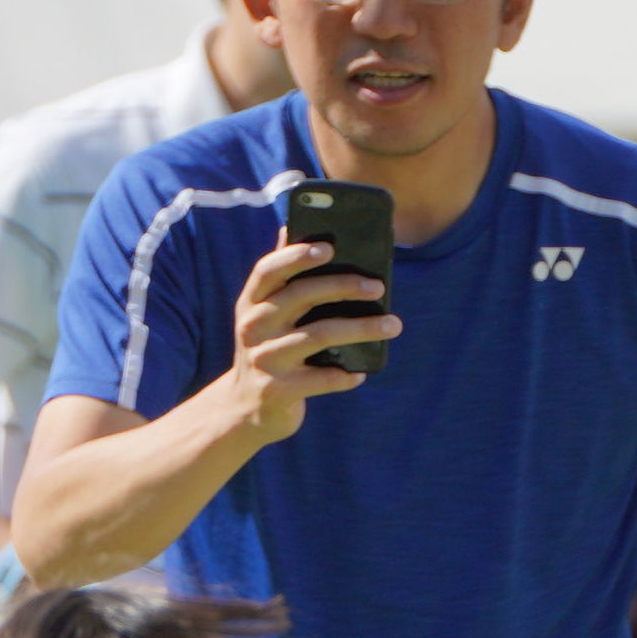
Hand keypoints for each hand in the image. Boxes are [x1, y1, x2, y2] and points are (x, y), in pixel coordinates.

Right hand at [222, 237, 397, 442]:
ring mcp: (264, 359)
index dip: (296, 255)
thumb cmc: (268, 350)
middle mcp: (253, 327)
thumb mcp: (266, 315)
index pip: (268, 269)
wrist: (243, 409)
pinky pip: (321, 379)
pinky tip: (362, 372)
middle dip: (343, 287)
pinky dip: (345, 376)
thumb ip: (282, 280)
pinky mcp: (277, 390)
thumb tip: (291, 228)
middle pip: (301, 297)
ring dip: (361, 329)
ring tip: (393, 325)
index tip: (330, 247)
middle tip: (378, 287)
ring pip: (319, 336)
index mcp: (251, 302)